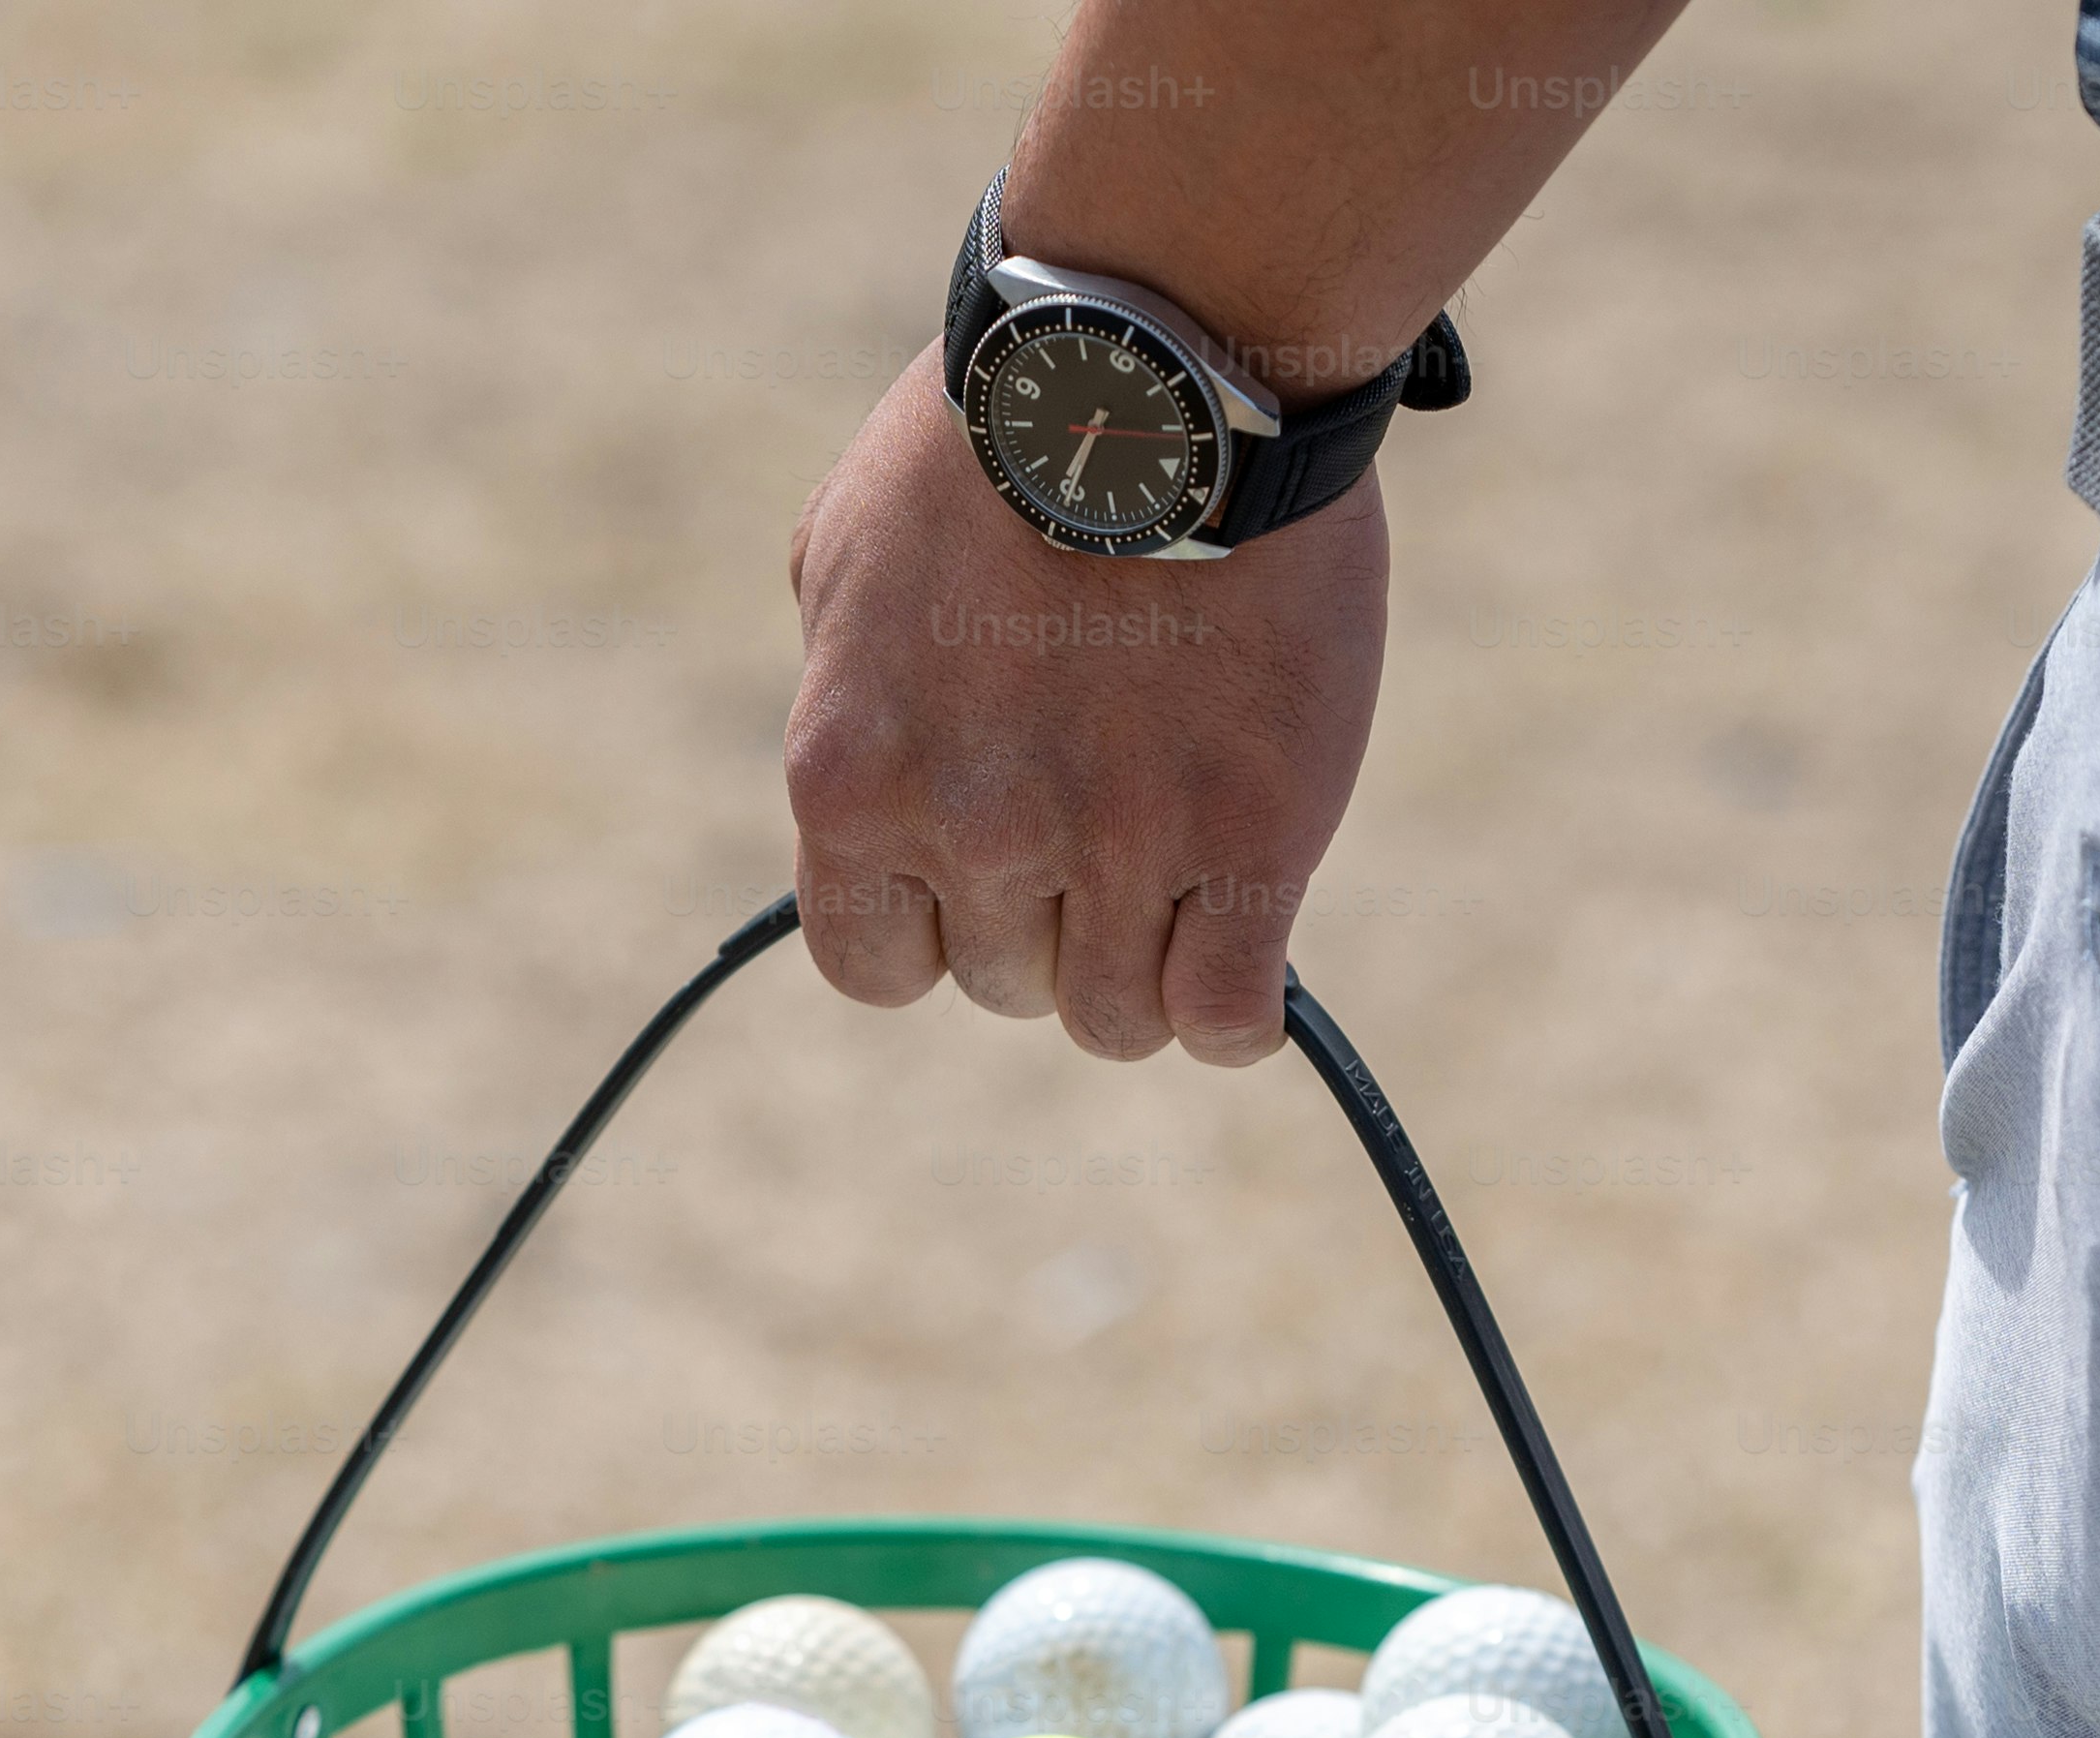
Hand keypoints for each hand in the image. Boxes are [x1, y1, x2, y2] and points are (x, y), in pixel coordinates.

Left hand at [782, 344, 1387, 1065]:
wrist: (1168, 356)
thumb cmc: (1002, 435)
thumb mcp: (848, 556)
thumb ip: (848, 697)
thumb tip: (867, 791)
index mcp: (851, 779)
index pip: (872, 967)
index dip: (933, 932)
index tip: (981, 875)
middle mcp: (972, 830)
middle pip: (1007, 985)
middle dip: (1049, 919)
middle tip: (1102, 812)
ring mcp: (1117, 841)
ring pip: (1116, 1019)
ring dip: (1142, 957)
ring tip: (1176, 861)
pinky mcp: (1252, 837)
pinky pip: (1224, 1019)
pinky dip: (1233, 1009)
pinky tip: (1242, 947)